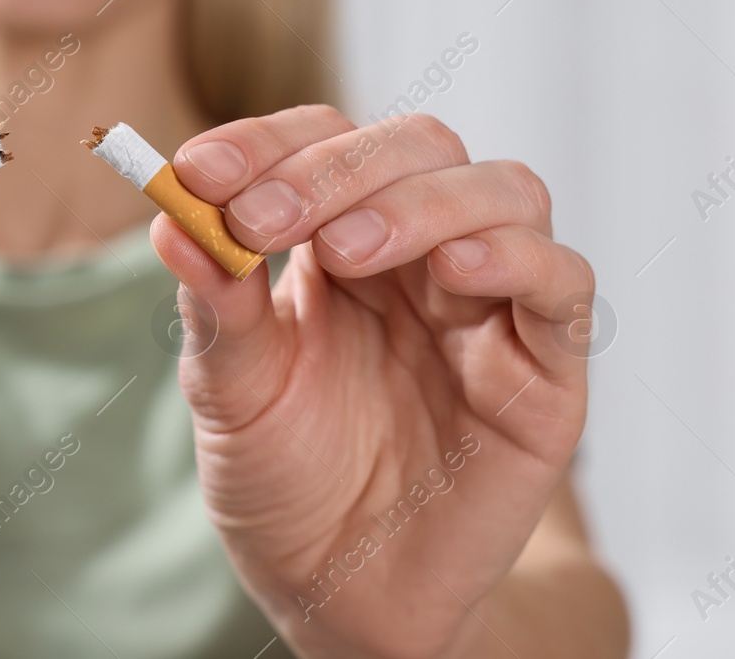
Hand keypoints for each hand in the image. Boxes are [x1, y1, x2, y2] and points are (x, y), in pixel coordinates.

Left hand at [155, 106, 592, 658]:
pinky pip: (564, 283)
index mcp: (337, 241)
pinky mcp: (544, 370)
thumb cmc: (283, 482)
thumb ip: (215, 306)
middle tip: (262, 219)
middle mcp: (420, 255)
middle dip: (334, 169)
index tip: (200, 170)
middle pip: (415, 147)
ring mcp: (488, 305)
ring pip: (502, 191)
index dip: (265, 142)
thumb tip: (170, 219)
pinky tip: (458, 270)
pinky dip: (518, 257)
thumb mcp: (229, 392)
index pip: (322, 141)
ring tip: (348, 248)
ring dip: (420, 201)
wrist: (340, 593)